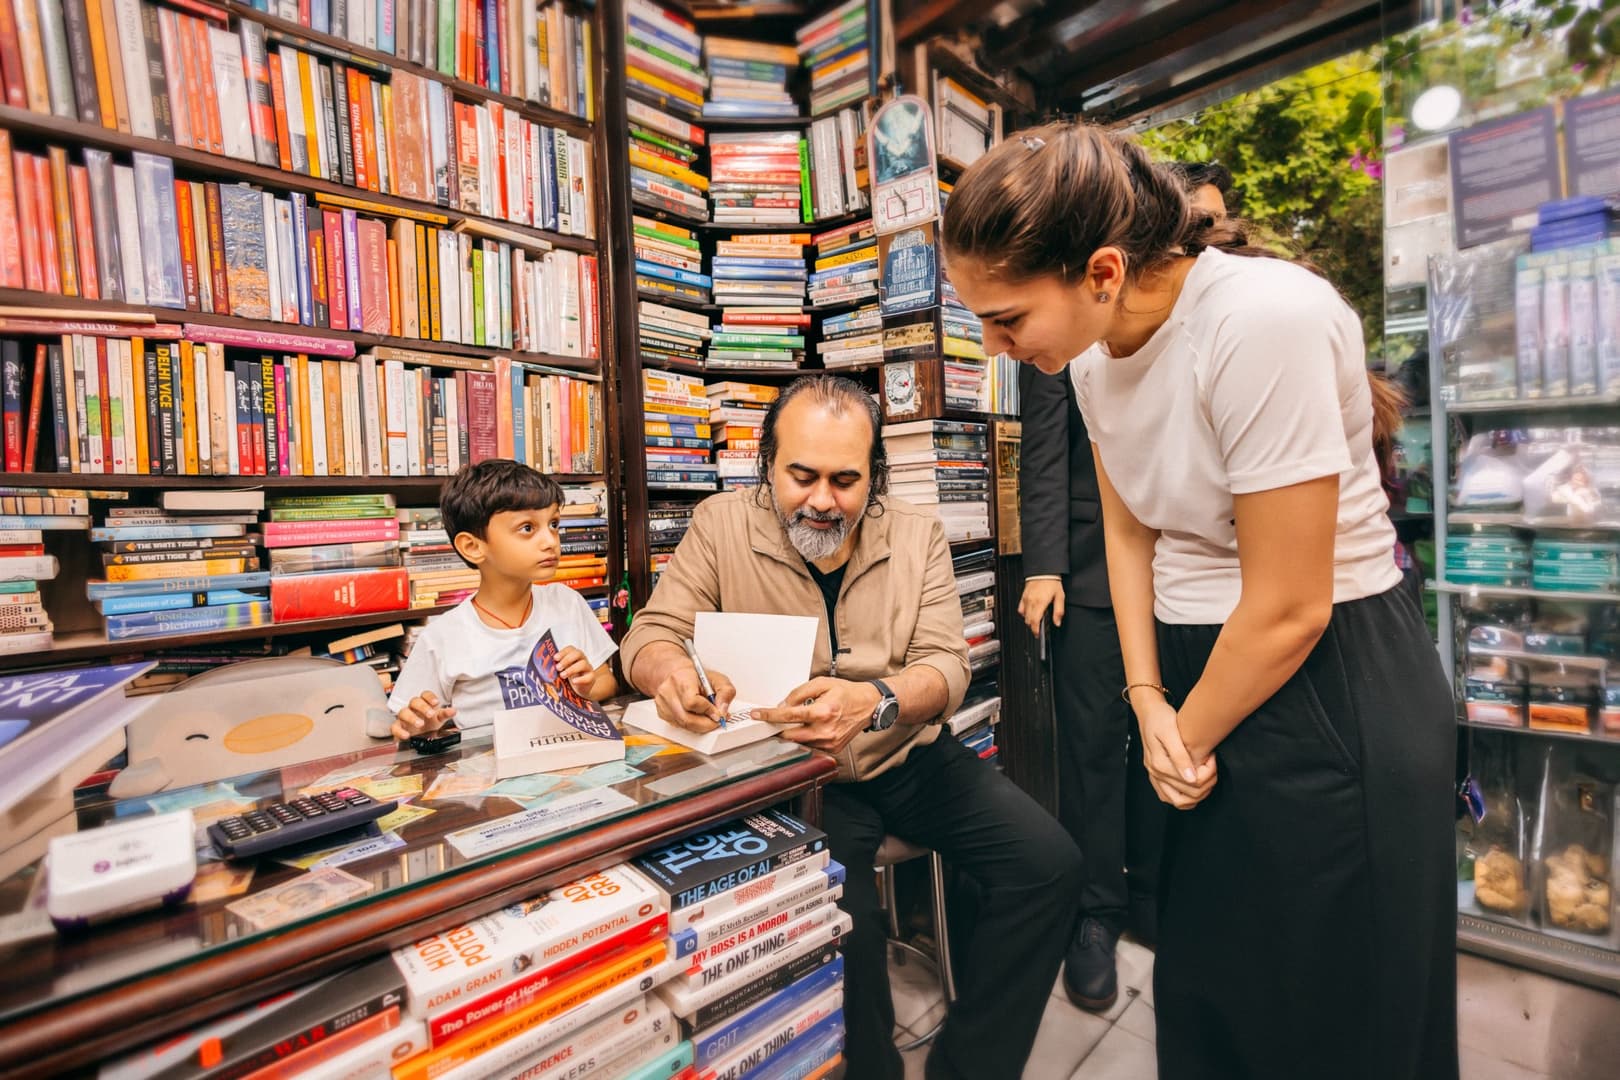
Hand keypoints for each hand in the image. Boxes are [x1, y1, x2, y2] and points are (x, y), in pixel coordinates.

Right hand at [393, 691, 455, 740]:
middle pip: (414, 701)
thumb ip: (445, 715)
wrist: (420, 737)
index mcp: (424, 704)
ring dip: (411, 718)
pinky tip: (406, 735)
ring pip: (403, 712)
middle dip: (422, 707)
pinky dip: (399, 731)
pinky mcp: (398, 728)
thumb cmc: (429, 724)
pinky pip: (395, 727)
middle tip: (430, 714)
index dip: (430, 697)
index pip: (425, 695)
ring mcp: (404, 718)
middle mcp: (413, 709)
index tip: (436, 703)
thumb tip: (453, 711)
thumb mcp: (439, 719)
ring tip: (420, 724)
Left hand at [554, 646, 595, 693]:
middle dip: (567, 660)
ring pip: (583, 664)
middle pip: (578, 653)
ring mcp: (588, 668)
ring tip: (562, 675)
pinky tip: (574, 682)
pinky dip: (581, 679)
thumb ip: (556, 666)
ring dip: (572, 669)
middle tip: (558, 668)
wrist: (580, 688)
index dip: (563, 652)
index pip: (570, 649)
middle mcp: (582, 659)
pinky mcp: (591, 677)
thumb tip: (544, 666)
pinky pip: (589, 677)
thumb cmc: (569, 676)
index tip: (555, 658)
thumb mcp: (562, 670)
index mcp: (574, 655)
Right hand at [653, 664, 736, 732]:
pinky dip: (692, 725)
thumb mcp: (718, 679)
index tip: (718, 714)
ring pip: (683, 725)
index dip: (707, 711)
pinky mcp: (662, 713)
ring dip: (700, 726)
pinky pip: (679, 726)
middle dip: (706, 724)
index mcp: (681, 678)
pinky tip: (697, 717)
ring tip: (709, 718)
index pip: (692, 702)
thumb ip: (726, 692)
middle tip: (717, 721)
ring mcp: (662, 703)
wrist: (676, 674)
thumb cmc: (696, 677)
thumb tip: (723, 710)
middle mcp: (668, 691)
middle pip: (686, 718)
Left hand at [751, 677, 881, 755]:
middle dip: (778, 729)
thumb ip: (798, 694)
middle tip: (772, 722)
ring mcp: (830, 743)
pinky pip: (811, 746)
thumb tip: (782, 705)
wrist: (869, 705)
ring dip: (792, 734)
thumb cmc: (846, 693)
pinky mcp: (833, 749)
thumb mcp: (821, 683)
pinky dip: (805, 738)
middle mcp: (826, 730)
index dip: (769, 715)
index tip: (757, 715)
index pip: (788, 715)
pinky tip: (810, 729)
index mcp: (823, 711)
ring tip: (797, 723)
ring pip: (799, 743)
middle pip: (790, 735)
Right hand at [1019, 579, 1065, 635]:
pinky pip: (1020, 608)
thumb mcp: (1060, 597)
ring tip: (1035, 621)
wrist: (1044, 571)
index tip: (1037, 634)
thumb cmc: (1052, 582)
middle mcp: (1031, 602)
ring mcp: (1026, 599)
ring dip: (1029, 620)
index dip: (1035, 630)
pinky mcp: (1023, 596)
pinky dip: (1024, 613)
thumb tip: (1057, 622)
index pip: (1035, 622)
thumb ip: (1059, 611)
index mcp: (1040, 603)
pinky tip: (1029, 613)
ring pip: (1024, 616)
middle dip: (1033, 627)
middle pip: (1028, 621)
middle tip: (1038, 629)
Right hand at [1134, 695, 1217, 809]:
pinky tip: (1195, 786)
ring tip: (1207, 776)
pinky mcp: (1157, 778)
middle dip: (1208, 782)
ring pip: (1181, 802)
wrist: (1149, 713)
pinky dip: (1186, 798)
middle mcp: (1155, 774)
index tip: (1212, 756)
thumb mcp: (1171, 731)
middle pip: (1190, 795)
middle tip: (1212, 764)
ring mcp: (1155, 778)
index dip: (1209, 771)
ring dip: (1199, 794)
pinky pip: (1172, 798)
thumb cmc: (1161, 718)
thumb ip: (1180, 756)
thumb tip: (1191, 778)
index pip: (1193, 782)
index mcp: (1159, 764)